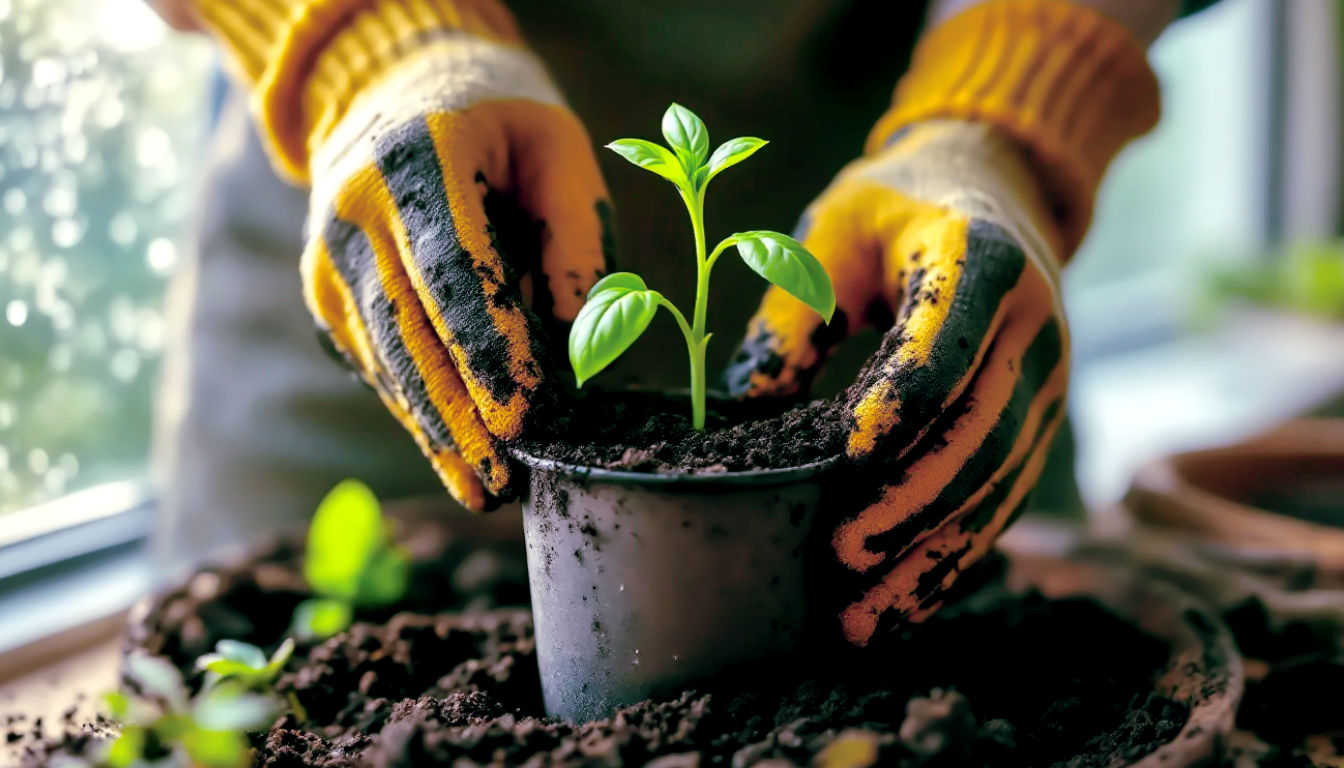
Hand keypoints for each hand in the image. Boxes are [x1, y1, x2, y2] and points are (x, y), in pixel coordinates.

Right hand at [298, 28, 610, 509]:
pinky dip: (417, 410)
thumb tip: (585, 351)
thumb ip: (577, 240)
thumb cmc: (498, 122)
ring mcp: (330, 258)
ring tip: (486, 490)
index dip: (486, 348)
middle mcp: (355, 210)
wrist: (391, 90)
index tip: (521, 417)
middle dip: (459, 415)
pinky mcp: (326, 296)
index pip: (452, 266)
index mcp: (418, 157)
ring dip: (435, 430)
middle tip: (504, 483)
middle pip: (409, 329)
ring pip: (387, 359)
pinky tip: (455, 454)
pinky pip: (377, 362)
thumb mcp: (557, 150)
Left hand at [725, 0, 1159, 645]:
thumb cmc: (895, 208)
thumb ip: (795, 310)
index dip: (904, 400)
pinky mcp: (1038, 423)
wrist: (993, 190)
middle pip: (980, 429)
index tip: (849, 454)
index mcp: (983, 260)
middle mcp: (1034, 326)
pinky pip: (1000, 500)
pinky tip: (900, 603)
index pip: (947, 342)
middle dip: (911, 498)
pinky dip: (950, 556)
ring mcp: (1046, 382)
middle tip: (841, 551)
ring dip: (930, 548)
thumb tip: (744, 407)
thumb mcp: (833, 231)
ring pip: (996, 481)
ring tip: (861, 610)